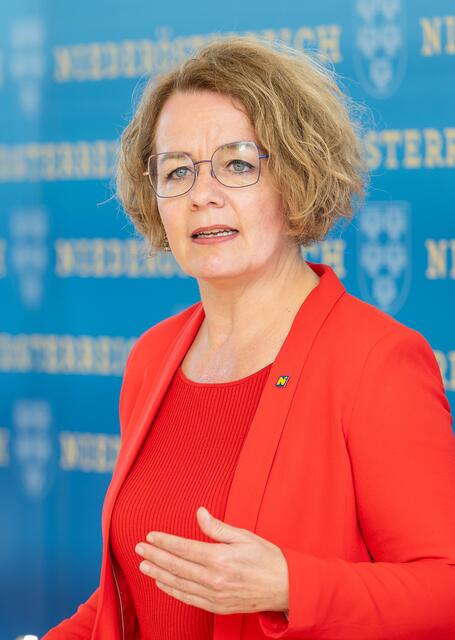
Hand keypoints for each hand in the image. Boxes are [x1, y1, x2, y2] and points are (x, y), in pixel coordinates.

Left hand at [134, 506, 288, 615]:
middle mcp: (215, 579)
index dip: (165, 542)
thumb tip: (199, 513)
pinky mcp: (217, 607)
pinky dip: (173, 591)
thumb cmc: (267, 558)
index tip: (151, 535)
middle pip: (177, 567)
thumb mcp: (244, 536)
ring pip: (179, 584)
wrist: (286, 587)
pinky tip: (162, 583)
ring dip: (159, 574)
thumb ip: (218, 527)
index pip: (184, 549)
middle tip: (139, 548)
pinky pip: (189, 599)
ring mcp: (215, 596)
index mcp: (221, 559)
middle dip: (156, 556)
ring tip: (144, 565)